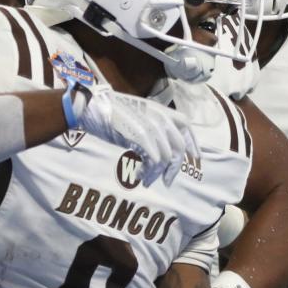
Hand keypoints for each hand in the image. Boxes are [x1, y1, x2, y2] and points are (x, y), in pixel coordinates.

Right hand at [78, 85, 198, 186]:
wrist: (92, 106)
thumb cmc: (110, 112)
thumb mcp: (138, 114)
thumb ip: (152, 127)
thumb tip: (161, 149)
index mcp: (161, 110)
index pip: (186, 127)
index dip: (193, 144)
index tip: (195, 158)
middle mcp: (160, 117)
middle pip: (179, 148)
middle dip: (175, 168)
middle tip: (168, 182)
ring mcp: (151, 126)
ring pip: (166, 158)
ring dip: (157, 174)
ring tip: (146, 181)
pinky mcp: (140, 136)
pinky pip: (153, 160)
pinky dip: (148, 172)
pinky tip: (139, 176)